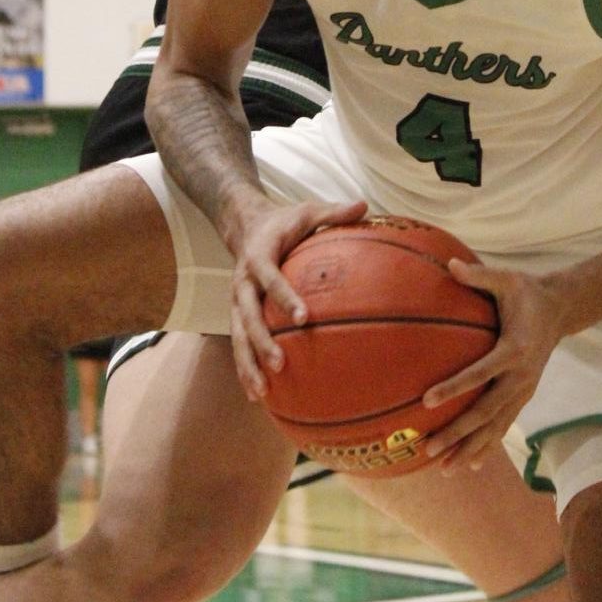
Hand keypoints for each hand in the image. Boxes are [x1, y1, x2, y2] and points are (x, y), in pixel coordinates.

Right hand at [229, 195, 366, 400]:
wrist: (245, 225)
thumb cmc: (285, 222)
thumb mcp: (308, 211)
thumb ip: (334, 212)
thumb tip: (365, 206)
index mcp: (259, 256)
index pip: (270, 278)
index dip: (284, 296)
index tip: (303, 317)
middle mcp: (242, 282)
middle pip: (246, 315)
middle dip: (261, 341)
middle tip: (280, 363)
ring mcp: (236, 301)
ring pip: (238, 336)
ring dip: (248, 364)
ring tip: (262, 392)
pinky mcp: (237, 315)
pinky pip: (240, 344)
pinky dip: (245, 369)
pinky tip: (257, 395)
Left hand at [421, 258, 563, 472]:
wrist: (560, 310)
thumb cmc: (526, 292)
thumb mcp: (506, 279)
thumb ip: (478, 276)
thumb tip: (449, 265)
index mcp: (514, 349)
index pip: (480, 373)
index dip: (454, 387)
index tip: (427, 400)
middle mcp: (521, 377)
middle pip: (487, 412)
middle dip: (458, 433)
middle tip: (429, 448)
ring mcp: (524, 390)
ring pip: (496, 427)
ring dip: (470, 448)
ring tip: (444, 469)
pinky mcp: (524, 396)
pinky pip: (503, 425)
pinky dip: (487, 445)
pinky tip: (470, 464)